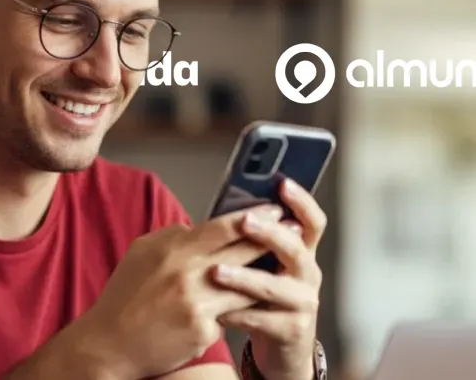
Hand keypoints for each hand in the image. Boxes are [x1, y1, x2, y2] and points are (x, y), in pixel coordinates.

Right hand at [76, 205, 285, 378]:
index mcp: (173, 247)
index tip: (273, 210)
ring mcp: (196, 301)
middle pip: (241, 249)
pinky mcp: (202, 329)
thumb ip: (172, 236)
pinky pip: (231, 315)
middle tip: (294, 229)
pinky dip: (241, 309)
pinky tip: (259, 304)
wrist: (109, 342)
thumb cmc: (125, 297)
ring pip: (245, 283)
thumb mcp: (142, 253)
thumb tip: (197, 227)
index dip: (252, 217)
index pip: (221, 226)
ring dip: (267, 274)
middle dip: (271, 238)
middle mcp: (186, 270)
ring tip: (287, 266)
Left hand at [214, 179, 326, 379]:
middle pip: (296, 249)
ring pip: (276, 287)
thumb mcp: (264, 262)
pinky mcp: (292, 330)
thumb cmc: (265, 294)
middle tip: (245, 222)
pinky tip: (216, 310)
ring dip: (245, 278)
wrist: (282, 344)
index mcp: (302, 251)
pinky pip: (261, 320)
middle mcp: (308, 274)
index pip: (312, 222)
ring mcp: (303, 303)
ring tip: (217, 271)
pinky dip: (236, 314)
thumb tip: (228, 206)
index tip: (283, 183)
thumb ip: (254, 239)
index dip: (301, 202)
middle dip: (270, 234)